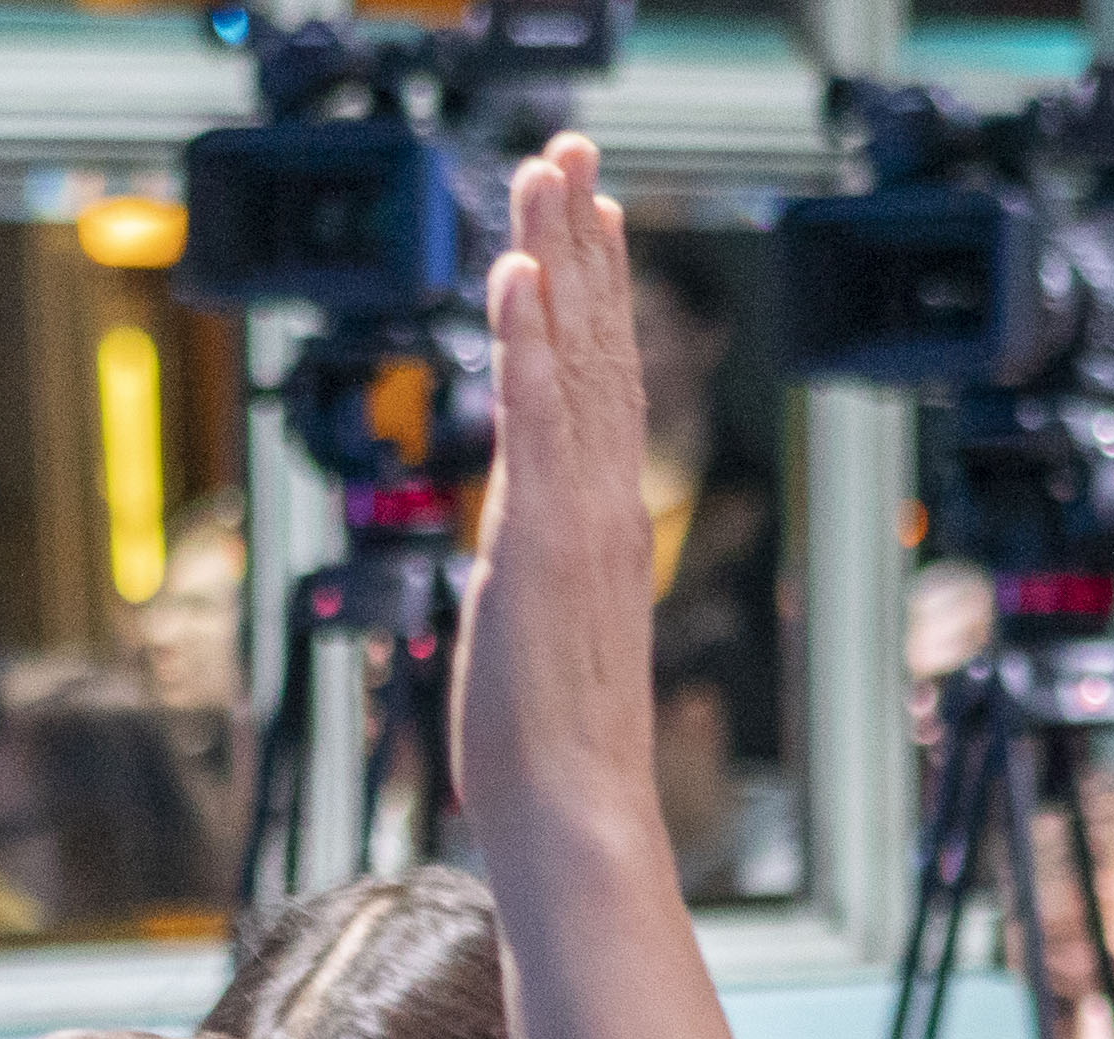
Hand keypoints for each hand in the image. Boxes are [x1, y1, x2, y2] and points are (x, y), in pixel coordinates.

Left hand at [449, 139, 659, 860]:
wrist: (574, 814)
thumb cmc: (548, 748)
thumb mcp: (529, 628)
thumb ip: (526, 567)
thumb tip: (509, 547)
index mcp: (599, 519)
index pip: (601, 382)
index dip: (596, 292)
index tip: (590, 213)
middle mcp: (603, 501)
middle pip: (596, 344)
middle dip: (581, 240)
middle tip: (572, 148)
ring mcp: (581, 515)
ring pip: (574, 360)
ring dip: (558, 258)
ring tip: (550, 172)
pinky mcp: (546, 539)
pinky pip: (538, 419)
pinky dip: (528, 342)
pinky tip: (518, 274)